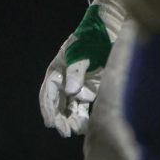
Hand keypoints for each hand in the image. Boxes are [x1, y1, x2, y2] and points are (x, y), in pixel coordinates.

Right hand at [39, 4, 113, 136]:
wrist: (111, 28)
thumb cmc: (94, 37)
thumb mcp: (84, 52)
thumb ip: (77, 71)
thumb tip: (70, 92)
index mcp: (57, 69)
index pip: (49, 92)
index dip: (49, 108)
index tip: (51, 123)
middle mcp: (64, 78)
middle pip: (57, 102)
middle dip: (59, 118)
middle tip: (65, 132)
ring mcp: (78, 84)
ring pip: (69, 107)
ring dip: (70, 119)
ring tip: (75, 131)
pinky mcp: (91, 88)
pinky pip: (82, 106)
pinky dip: (82, 116)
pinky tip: (85, 126)